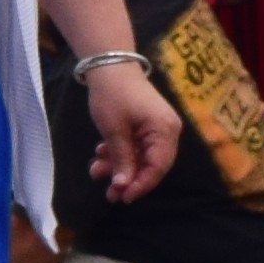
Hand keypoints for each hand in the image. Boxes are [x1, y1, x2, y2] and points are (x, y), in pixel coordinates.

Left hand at [81, 53, 177, 200]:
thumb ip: (121, 158)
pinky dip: (119, 152)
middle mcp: (167, 132)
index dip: (141, 185)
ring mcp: (157, 128)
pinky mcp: (146, 126)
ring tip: (96, 170)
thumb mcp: (114, 130)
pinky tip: (101, 153)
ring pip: (140, 157)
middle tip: (108, 193)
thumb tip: (124, 186)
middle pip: (151, 164)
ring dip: (119, 165)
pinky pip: (136, 146)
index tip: (123, 197)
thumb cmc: (112, 95)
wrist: (109, 65)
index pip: (158, 167)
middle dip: (127, 178)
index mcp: (165, 131)